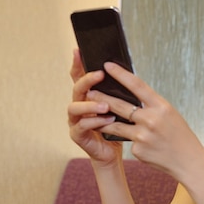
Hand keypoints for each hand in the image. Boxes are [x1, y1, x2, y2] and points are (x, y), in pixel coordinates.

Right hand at [67, 49, 122, 164]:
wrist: (114, 152)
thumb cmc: (119, 127)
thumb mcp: (122, 107)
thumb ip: (119, 93)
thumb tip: (128, 73)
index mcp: (88, 96)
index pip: (80, 76)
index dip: (78, 64)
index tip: (79, 50)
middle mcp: (78, 106)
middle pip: (77, 88)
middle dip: (87, 80)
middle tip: (100, 75)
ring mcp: (75, 120)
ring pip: (75, 107)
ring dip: (90, 104)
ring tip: (105, 104)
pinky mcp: (77, 135)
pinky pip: (82, 126)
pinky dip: (94, 121)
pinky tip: (107, 119)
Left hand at [87, 61, 203, 179]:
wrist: (189, 162)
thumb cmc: (181, 136)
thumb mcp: (171, 115)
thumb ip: (152, 107)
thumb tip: (131, 99)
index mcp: (162, 107)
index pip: (137, 85)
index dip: (120, 74)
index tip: (108, 66)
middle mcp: (151, 119)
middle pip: (119, 105)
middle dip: (101, 98)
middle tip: (89, 92)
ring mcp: (142, 136)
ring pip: (115, 125)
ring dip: (102, 119)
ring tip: (93, 115)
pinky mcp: (137, 150)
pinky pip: (128, 141)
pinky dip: (131, 141)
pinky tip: (141, 144)